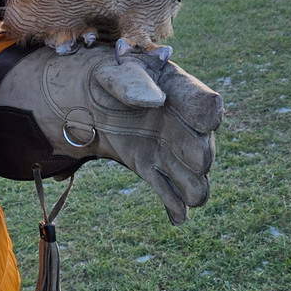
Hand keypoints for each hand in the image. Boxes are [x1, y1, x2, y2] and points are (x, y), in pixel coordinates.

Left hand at [0, 44, 222, 223]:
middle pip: (203, 148)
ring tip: (190, 195)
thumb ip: (131, 83)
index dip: (207, 115)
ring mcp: (170, 150)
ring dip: (194, 187)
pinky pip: (171, 194)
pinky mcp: (152, 169)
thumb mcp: (110, 73)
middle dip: (200, 155)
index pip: (204, 103)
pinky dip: (176, 207)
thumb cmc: (102, 79)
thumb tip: (155, 100)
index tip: (204, 122)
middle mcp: (183, 124)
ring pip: (195, 178)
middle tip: (190, 156)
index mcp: (178, 90)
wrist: (84, 101)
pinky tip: (176, 217)